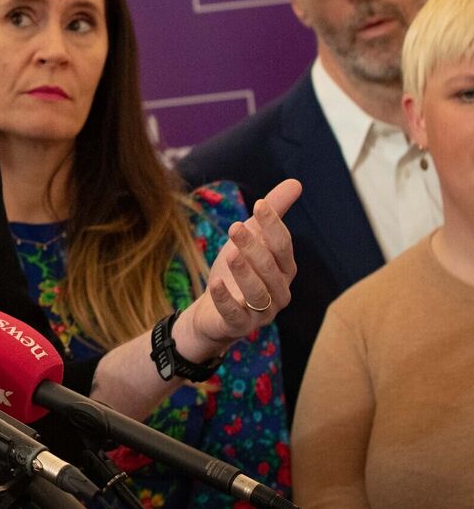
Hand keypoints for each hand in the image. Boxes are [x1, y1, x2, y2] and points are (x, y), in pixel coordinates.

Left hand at [178, 179, 300, 356]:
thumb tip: (296, 182)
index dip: (273, 225)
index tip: (258, 204)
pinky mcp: (239, 326)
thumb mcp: (251, 238)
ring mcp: (261, 312)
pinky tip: (216, 282)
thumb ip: (273, 213)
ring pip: (258, 292)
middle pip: (270, 268)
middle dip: (254, 247)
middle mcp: (278, 292)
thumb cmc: (237, 271)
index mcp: (284, 269)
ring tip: (231, 252)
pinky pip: (235, 313)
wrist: (212, 312)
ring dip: (244, 272)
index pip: (283, 246)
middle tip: (235, 226)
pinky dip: (225, 299)